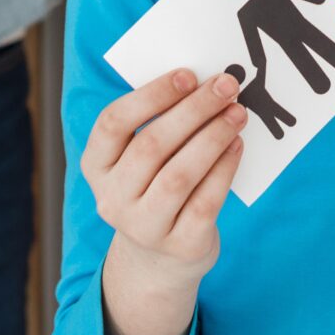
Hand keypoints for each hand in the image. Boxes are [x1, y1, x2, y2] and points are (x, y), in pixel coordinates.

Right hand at [86, 69, 246, 293]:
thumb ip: (161, 123)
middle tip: (226, 87)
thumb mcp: (141, 159)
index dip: (151, 96)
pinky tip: (237, 146)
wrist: (160, 259)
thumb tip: (205, 84)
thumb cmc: (155, 186)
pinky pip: (205, 202)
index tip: (188, 75)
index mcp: (96, 166)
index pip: (112, 123)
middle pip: (151, 146)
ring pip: (178, 175)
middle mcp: (112, 199)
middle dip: (193, 111)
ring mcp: (143, 227)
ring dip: (212, 137)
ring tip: (237, 114)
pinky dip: (224, 169)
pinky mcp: (179, 246)